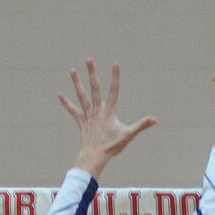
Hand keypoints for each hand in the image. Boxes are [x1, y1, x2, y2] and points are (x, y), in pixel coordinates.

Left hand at [59, 59, 156, 179]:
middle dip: (92, 73)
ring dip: (77, 82)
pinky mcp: (82, 122)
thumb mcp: (129, 135)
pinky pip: (73, 110)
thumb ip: (142, 125)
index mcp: (109, 111)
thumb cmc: (113, 146)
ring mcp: (88, 115)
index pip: (114, 90)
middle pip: (94, 88)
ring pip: (81, 95)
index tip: (115, 63)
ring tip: (72, 70)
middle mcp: (97, 110)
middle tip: (89, 59)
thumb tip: (155, 119)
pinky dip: (66, 103)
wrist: (95, 155)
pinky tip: (59, 94)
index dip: (115, 76)